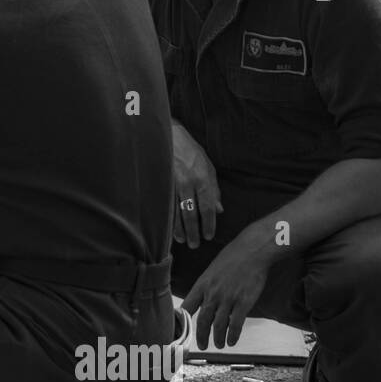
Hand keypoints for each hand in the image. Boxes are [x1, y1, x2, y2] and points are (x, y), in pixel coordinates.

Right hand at [172, 121, 221, 248]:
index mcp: (202, 179)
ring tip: (183, 240)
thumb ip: (214, 189)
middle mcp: (188, 183)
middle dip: (193, 231)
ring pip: (176, 211)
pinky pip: (165, 205)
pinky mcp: (161, 184)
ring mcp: (172, 184)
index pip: (207, 207)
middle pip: (191, 213)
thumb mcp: (209, 167)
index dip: (208, 223)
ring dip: (179, 229)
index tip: (209, 236)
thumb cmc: (191, 152)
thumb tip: (219, 209)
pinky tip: (168, 229)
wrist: (169, 137)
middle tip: (195, 245)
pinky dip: (168, 219)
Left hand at [181, 233, 273, 348]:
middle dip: (200, 336)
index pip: (187, 306)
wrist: (253, 250)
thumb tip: (204, 300)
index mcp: (202, 284)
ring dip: (218, 338)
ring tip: (219, 345)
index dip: (182, 320)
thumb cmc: (232, 257)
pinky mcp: (244, 302)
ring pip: (219, 325)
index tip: (180, 330)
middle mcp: (212, 294)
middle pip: (202, 321)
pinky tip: (231, 341)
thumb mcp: (212, 269)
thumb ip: (207, 285)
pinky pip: (236, 324)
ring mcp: (228, 299)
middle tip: (202, 346)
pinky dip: (233, 335)